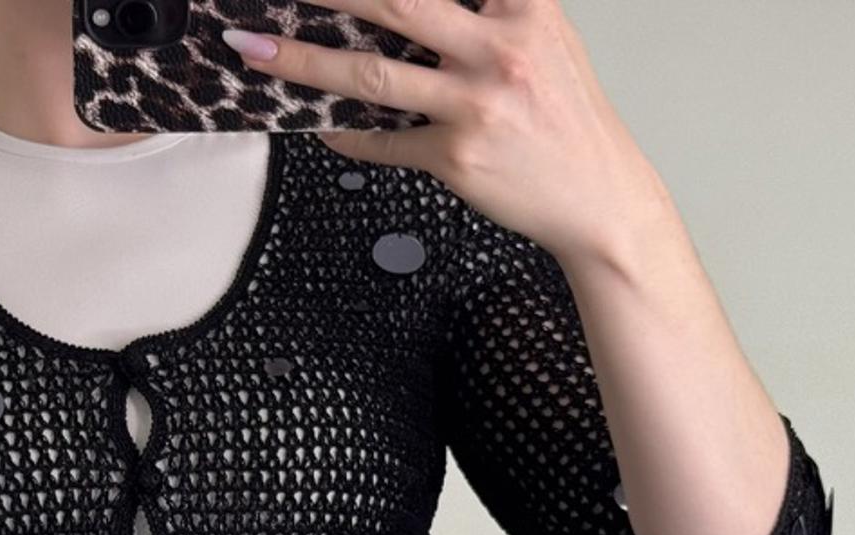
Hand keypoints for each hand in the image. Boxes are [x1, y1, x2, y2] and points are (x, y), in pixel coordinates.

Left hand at [222, 0, 671, 267]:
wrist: (596, 194)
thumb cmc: (563, 115)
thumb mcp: (541, 36)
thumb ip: (487, 10)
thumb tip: (401, 10)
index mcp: (523, 4)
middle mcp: (499, 46)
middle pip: (395, 2)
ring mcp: (475, 103)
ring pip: (372, 75)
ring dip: (305, 64)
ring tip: (257, 53)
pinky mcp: (456, 156)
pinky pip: (382, 142)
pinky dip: (345, 135)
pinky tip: (318, 127)